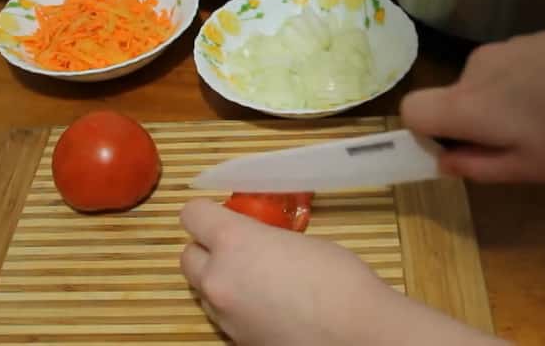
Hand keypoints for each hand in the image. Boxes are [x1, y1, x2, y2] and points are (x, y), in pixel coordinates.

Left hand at [179, 199, 505, 345]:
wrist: (357, 333)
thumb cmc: (340, 279)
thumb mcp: (297, 242)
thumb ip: (264, 240)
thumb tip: (258, 246)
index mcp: (235, 242)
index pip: (192, 215)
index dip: (206, 212)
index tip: (220, 214)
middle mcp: (219, 279)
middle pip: (187, 256)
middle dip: (207, 250)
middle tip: (238, 249)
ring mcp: (224, 316)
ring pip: (203, 290)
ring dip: (221, 281)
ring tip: (257, 281)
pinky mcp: (235, 342)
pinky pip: (224, 317)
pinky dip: (237, 309)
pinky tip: (269, 308)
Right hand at [401, 0, 544, 182]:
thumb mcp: (533, 166)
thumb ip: (480, 168)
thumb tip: (444, 162)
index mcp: (466, 105)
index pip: (410, 110)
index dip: (420, 134)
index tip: (455, 149)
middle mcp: (471, 73)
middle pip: (448, 102)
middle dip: (471, 127)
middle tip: (518, 145)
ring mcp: (497, 51)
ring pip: (478, 89)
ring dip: (499, 109)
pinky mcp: (521, 41)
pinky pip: (502, 74)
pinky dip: (518, 90)